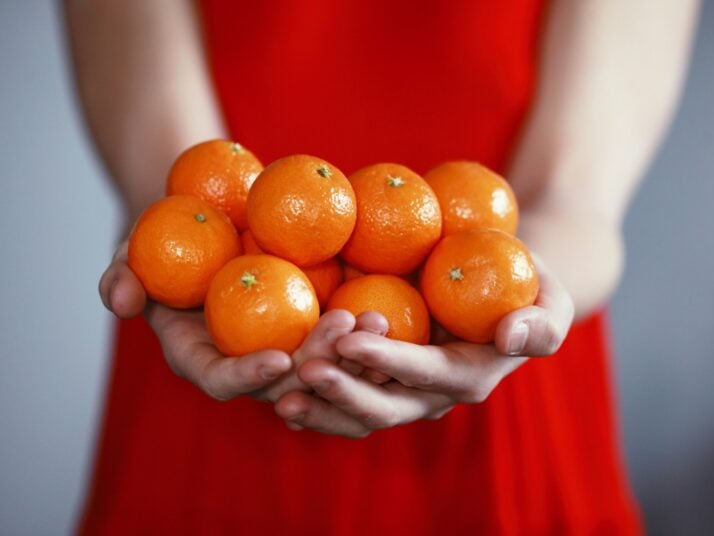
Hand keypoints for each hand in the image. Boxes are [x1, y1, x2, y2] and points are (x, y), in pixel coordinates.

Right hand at [98, 241, 389, 401]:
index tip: (278, 357)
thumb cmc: (166, 239)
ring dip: (353, 352)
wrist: (209, 222)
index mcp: (203, 358)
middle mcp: (247, 362)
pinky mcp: (311, 327)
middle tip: (345, 327)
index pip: (223, 381)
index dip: (248, 377)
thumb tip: (119, 302)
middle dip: (317, 363)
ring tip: (380, 319)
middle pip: (285, 382)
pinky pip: (341, 338)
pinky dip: (363, 331)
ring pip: (322, 367)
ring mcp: (284, 346)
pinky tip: (389, 307)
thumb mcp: (134, 250)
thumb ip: (122, 276)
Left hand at [273, 255, 573, 437]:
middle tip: (305, 369)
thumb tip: (510, 336)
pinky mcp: (380, 382)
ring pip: (359, 414)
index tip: (352, 337)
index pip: (427, 373)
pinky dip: (315, 401)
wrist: (498, 290)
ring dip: (321, 407)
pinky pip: (345, 400)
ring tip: (280, 394)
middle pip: (386, 407)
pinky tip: (278, 391)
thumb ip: (540, 323)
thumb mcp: (551, 301)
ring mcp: (403, 393)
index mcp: (468, 376)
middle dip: (345, 393)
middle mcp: (432, 396)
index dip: (391, 361)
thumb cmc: (526, 288)